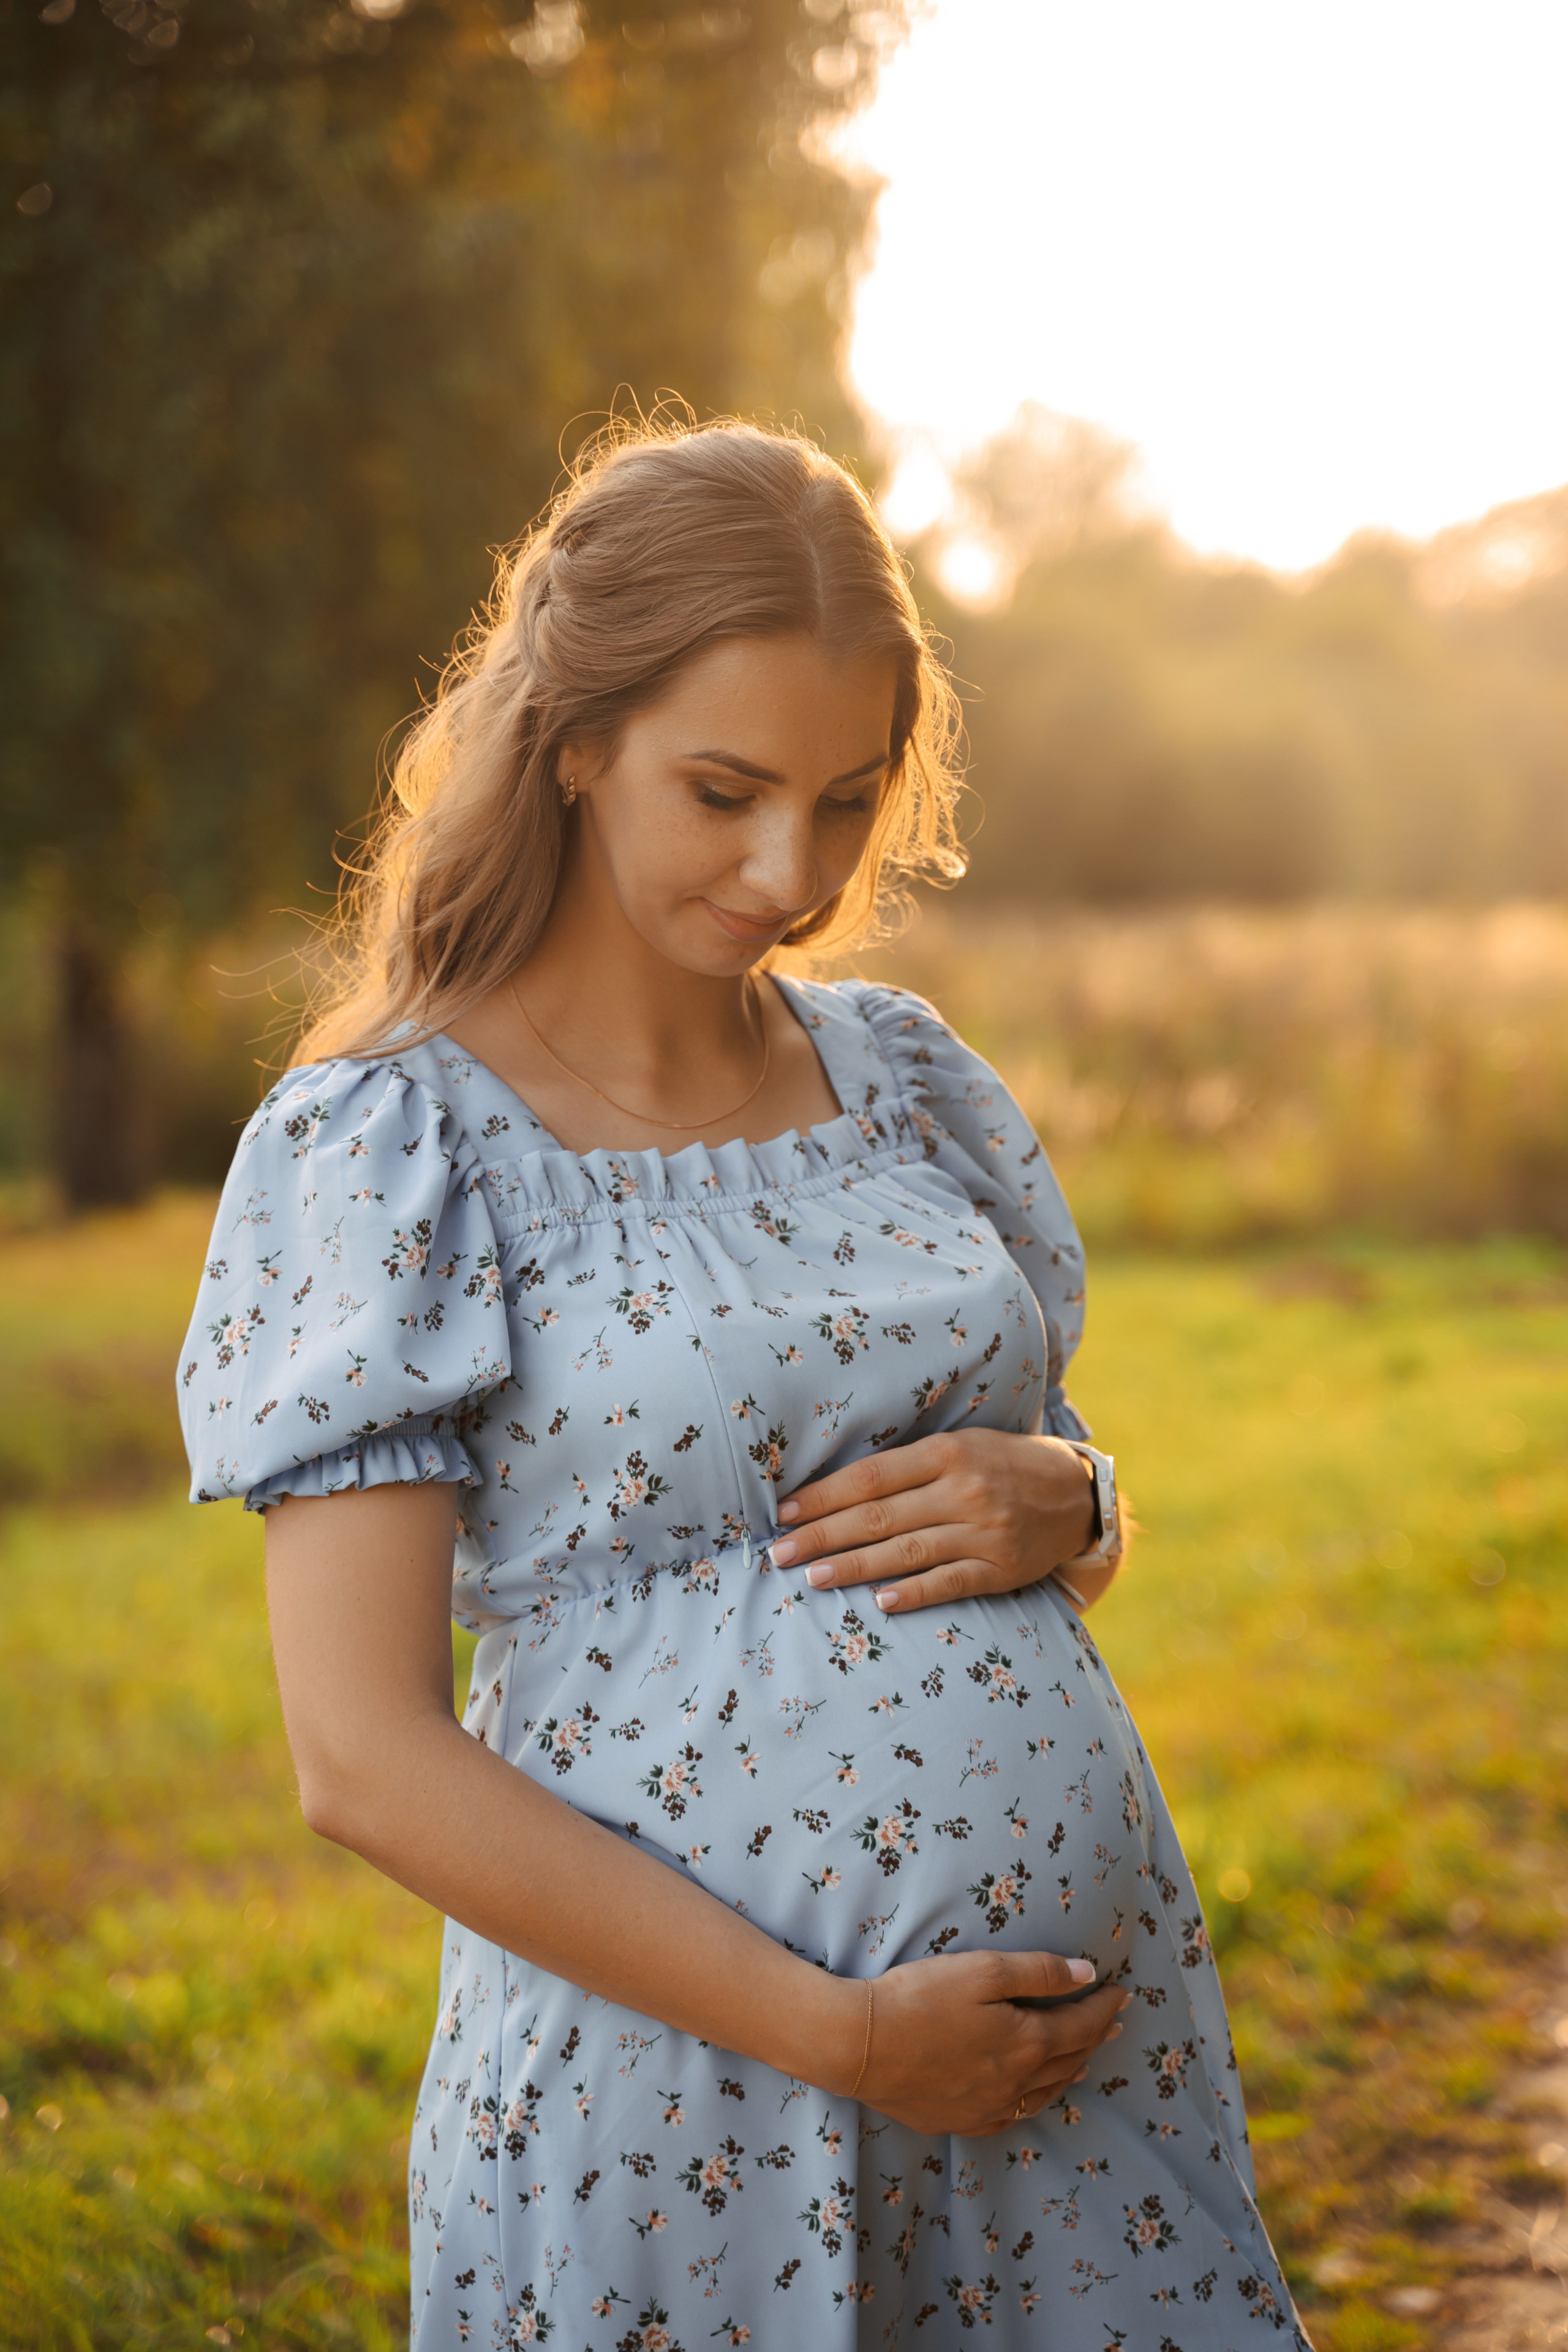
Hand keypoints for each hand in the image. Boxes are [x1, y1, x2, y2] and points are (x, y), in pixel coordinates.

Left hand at [769, 1428, 1098, 1614]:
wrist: (1076, 1493)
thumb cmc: (1001, 1464)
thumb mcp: (960, 1445)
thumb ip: (908, 1465)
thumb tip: (836, 1489)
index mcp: (946, 1453)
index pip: (870, 1477)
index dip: (824, 1496)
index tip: (784, 1512)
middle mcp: (963, 1491)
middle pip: (878, 1517)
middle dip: (823, 1535)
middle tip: (779, 1553)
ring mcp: (983, 1533)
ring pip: (905, 1552)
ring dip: (854, 1567)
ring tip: (812, 1577)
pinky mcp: (1002, 1570)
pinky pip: (948, 1584)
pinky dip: (912, 1593)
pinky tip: (878, 1601)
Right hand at [841, 1950, 1128, 2135]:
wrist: (861, 2046)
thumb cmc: (920, 1997)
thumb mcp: (981, 1971)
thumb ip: (1038, 1972)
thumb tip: (1087, 1974)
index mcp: (1025, 2043)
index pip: (1080, 2025)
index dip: (1104, 2007)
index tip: (1121, 1992)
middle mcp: (1015, 2083)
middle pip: (1068, 2060)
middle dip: (1095, 2038)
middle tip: (1113, 2022)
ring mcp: (987, 2108)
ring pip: (1044, 2093)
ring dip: (1070, 2071)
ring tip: (1085, 2060)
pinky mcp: (959, 2120)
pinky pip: (1012, 2115)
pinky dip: (1033, 2100)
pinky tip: (1031, 2095)